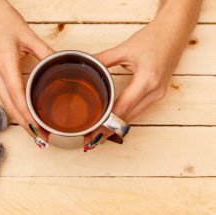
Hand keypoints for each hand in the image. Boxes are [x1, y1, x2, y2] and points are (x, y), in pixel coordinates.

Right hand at [0, 0, 53, 146]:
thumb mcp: (26, 33)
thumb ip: (44, 51)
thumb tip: (59, 65)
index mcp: (3, 63)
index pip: (17, 96)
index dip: (28, 116)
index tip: (39, 130)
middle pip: (9, 106)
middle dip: (24, 125)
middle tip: (40, 140)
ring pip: (5, 103)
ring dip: (19, 118)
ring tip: (34, 131)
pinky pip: (3, 95)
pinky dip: (14, 107)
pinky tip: (23, 112)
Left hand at [83, 0, 201, 150]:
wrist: (175, 31)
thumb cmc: (153, 38)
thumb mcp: (124, 49)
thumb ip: (102, 60)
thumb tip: (84, 66)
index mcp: (146, 81)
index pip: (121, 109)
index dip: (105, 123)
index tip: (92, 133)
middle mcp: (154, 92)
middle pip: (127, 118)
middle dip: (108, 129)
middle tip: (89, 139)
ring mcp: (158, 94)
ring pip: (133, 116)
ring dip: (115, 125)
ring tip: (97, 134)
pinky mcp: (158, 93)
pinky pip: (138, 110)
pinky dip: (124, 117)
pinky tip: (111, 122)